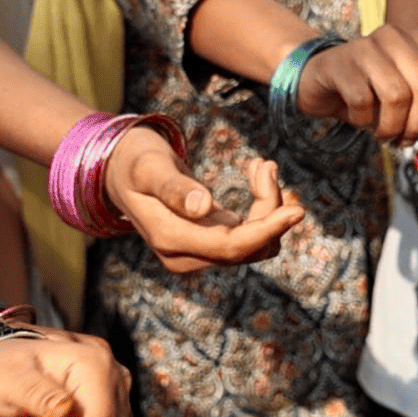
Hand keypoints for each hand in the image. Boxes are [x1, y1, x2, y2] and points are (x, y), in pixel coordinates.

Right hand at [105, 126, 304, 271]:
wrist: (120, 170)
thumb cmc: (134, 161)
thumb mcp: (149, 167)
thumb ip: (174, 188)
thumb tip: (203, 207)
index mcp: (170, 239)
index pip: (231, 247)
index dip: (266, 231)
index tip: (297, 210)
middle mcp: (185, 255)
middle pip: (247, 246)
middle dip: (268, 208)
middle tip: (266, 164)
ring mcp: (198, 252)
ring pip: (253, 243)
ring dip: (268, 207)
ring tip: (263, 165)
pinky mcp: (209, 242)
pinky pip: (248, 234)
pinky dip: (261, 208)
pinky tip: (258, 173)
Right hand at [296, 24, 417, 144]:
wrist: (316, 83)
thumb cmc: (368, 94)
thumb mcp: (406, 106)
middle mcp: (396, 37)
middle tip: (406, 139)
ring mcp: (366, 46)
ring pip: (396, 95)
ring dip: (391, 126)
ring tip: (383, 134)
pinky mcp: (341, 63)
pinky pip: (363, 102)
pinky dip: (363, 122)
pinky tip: (360, 122)